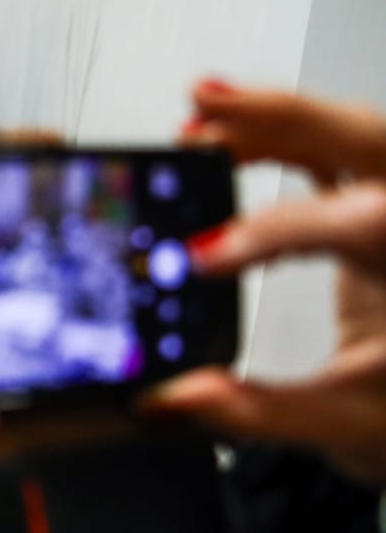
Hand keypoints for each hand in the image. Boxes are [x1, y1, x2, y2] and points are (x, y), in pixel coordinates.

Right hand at [150, 81, 385, 485]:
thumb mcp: (344, 424)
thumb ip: (253, 413)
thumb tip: (168, 398)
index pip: (346, 222)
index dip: (265, 233)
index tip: (199, 257)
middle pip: (358, 136)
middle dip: (273, 116)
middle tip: (199, 108)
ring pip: (344, 132)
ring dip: (267, 121)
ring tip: (194, 126)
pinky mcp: (379, 209)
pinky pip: (337, 151)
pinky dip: (282, 138)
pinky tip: (228, 144)